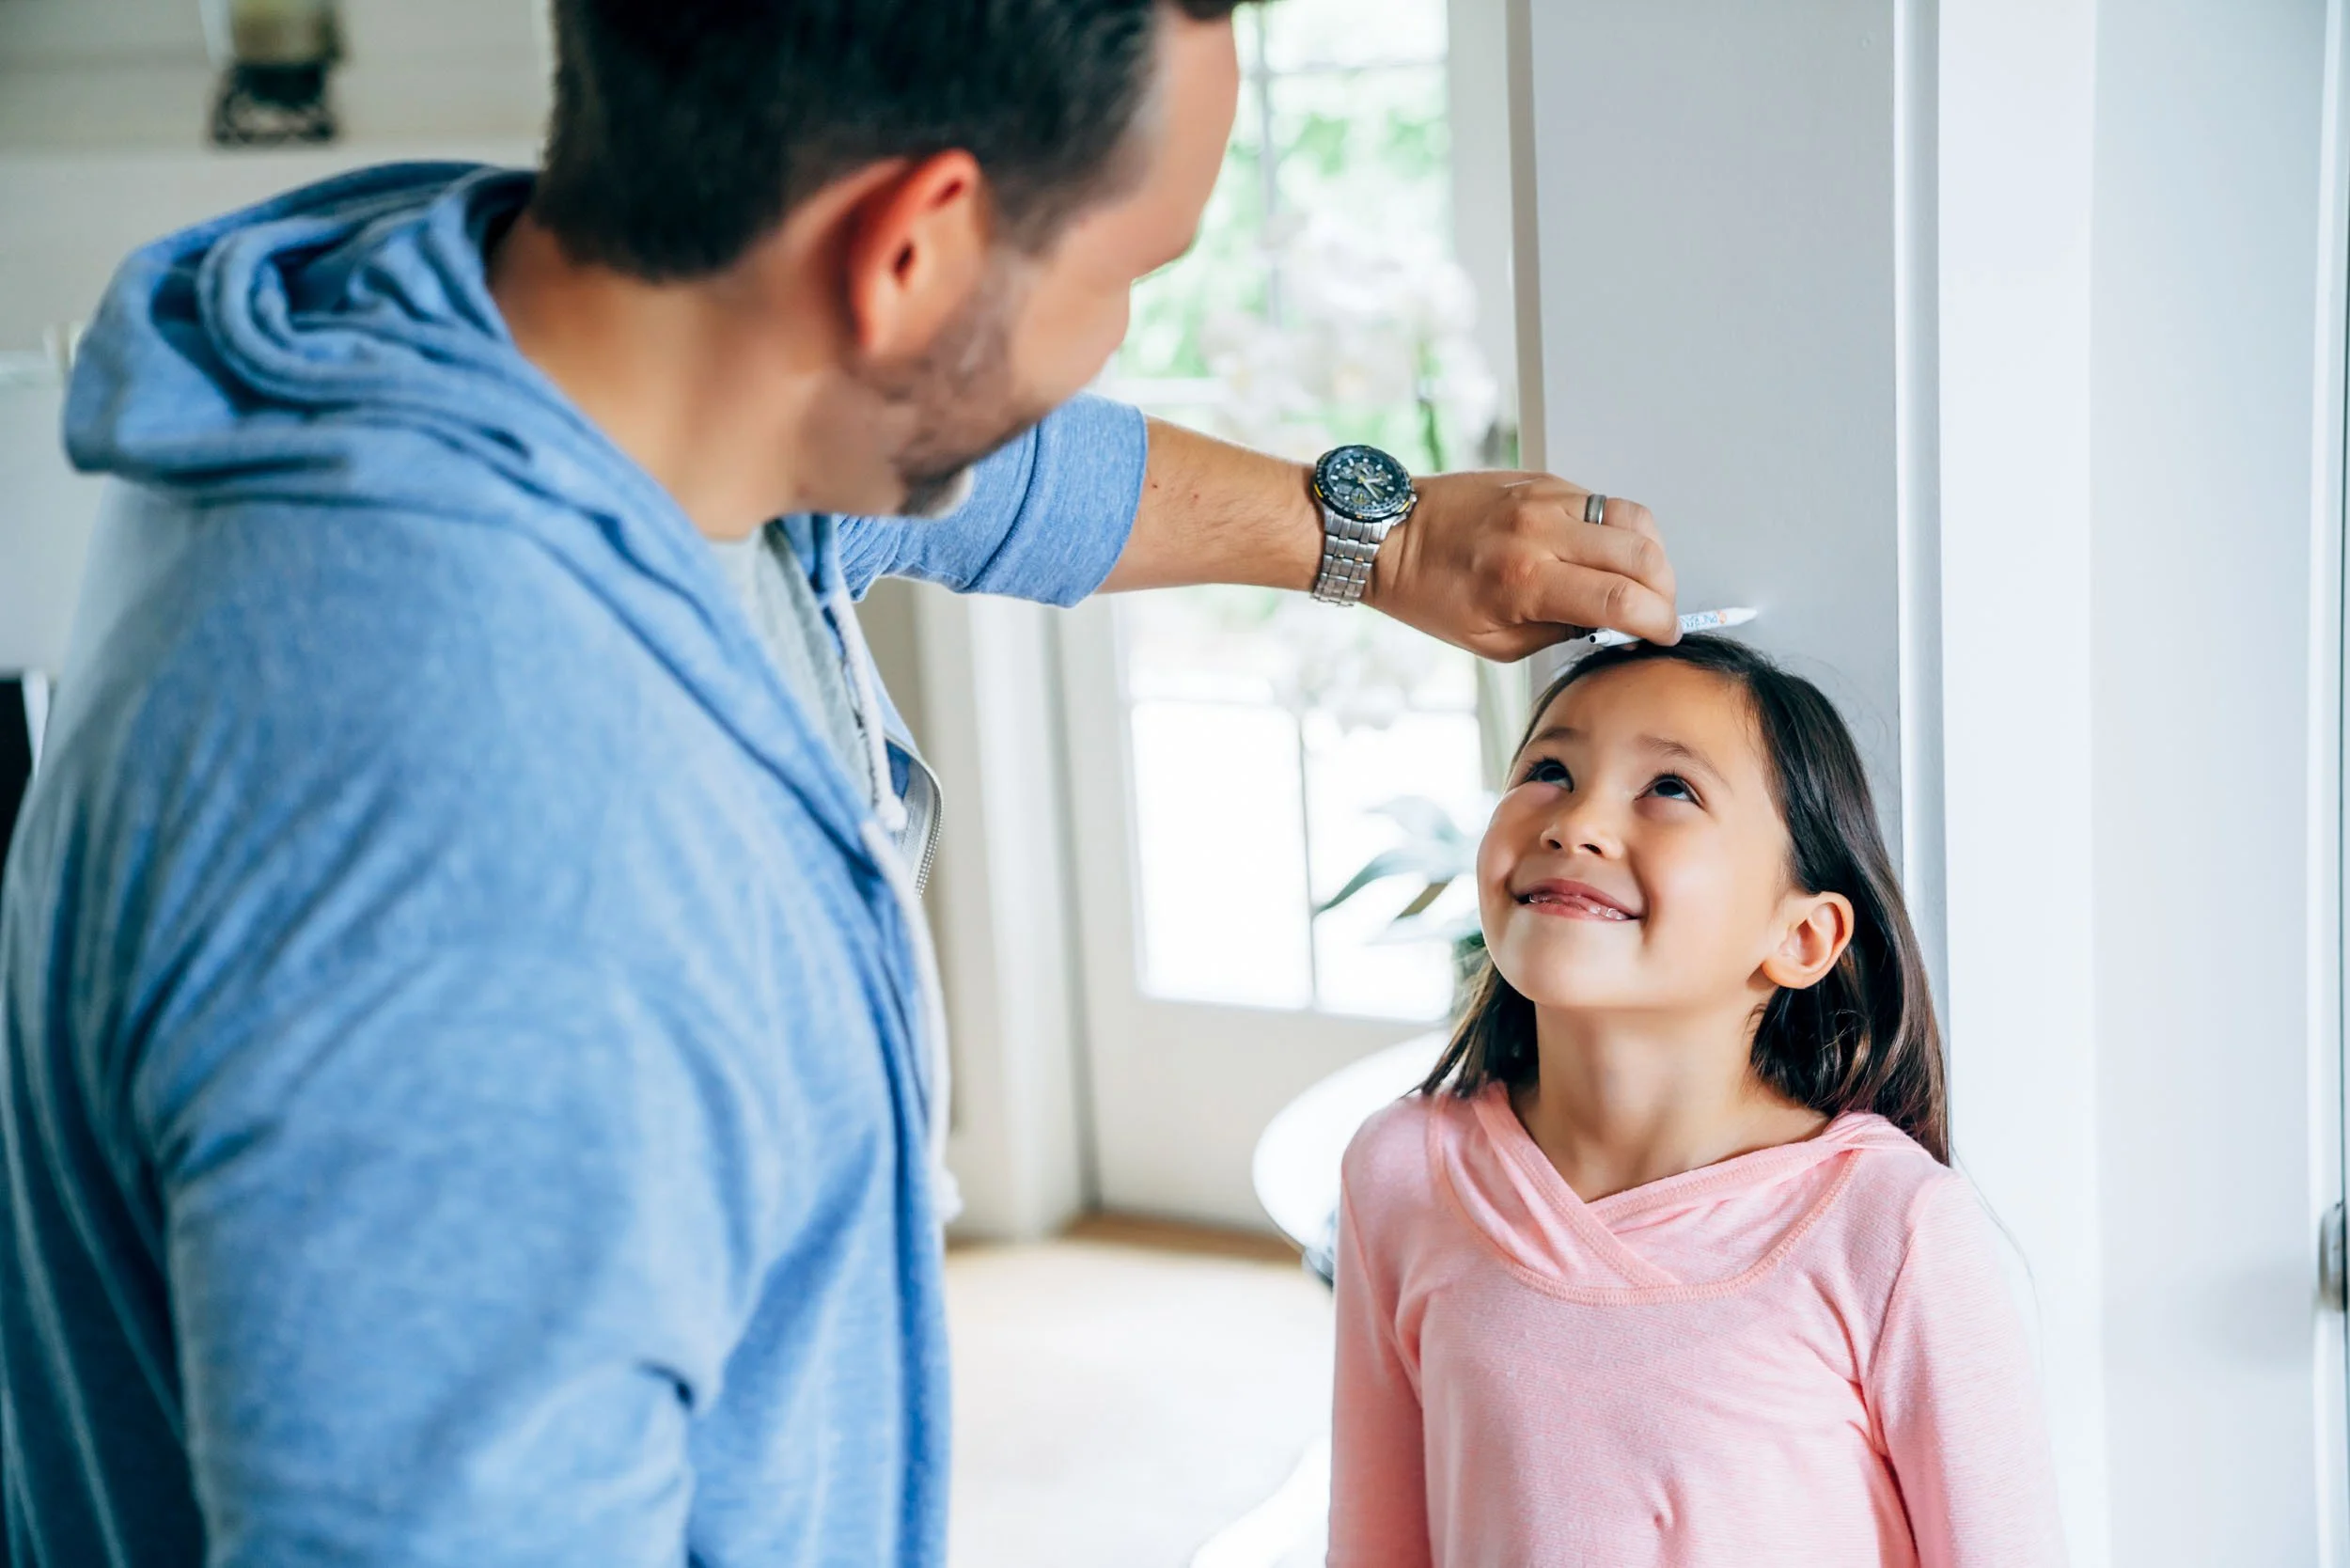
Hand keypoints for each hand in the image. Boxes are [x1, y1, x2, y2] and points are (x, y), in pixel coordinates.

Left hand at [1365, 473, 1678, 658]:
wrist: (1391, 533)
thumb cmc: (1428, 591)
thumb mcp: (1491, 642)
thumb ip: (1557, 634)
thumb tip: (1608, 625)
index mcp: (1524, 581)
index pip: (1621, 600)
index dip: (1657, 623)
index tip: (1662, 635)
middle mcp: (1541, 532)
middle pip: (1643, 556)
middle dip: (1665, 591)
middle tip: (1656, 611)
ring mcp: (1546, 498)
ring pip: (1634, 521)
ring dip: (1651, 556)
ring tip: (1637, 582)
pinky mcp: (1545, 480)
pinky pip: (1604, 503)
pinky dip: (1619, 532)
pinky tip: (1605, 554)